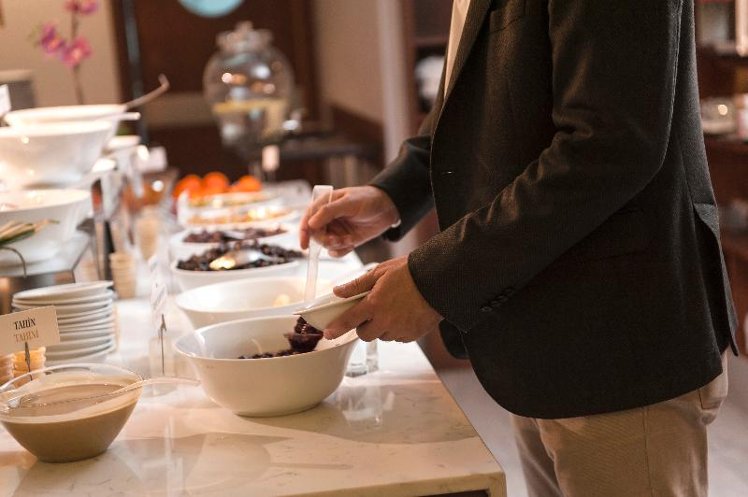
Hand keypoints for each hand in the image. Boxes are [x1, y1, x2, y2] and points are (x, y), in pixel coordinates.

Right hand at [299, 186, 398, 256]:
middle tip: (337, 240)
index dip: (303, 232)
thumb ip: (328, 211)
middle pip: (315, 235)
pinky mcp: (345, 240)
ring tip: (349, 239)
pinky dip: (342, 251)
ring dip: (336, 245)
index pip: (307, 219)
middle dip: (325, 240)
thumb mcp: (348, 202)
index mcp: (324, 205)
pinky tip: (351, 243)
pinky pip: (336, 251)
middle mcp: (327, 219)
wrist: (387, 208)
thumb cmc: (368, 199)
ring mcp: (336, 230)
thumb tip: (311, 223)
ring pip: (326, 245)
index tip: (304, 245)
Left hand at [324, 256, 442, 341]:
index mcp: (374, 304)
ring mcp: (399, 330)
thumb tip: (338, 292)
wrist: (438, 281)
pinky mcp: (412, 335)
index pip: (350, 320)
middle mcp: (385, 321)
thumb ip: (357, 285)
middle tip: (372, 311)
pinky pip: (398, 337)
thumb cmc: (409, 272)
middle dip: (364, 325)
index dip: (337, 328)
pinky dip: (397, 329)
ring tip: (393, 309)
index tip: (329, 333)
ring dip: (382, 327)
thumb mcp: (379, 272)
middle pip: (365, 334)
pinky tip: (405, 314)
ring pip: (382, 336)